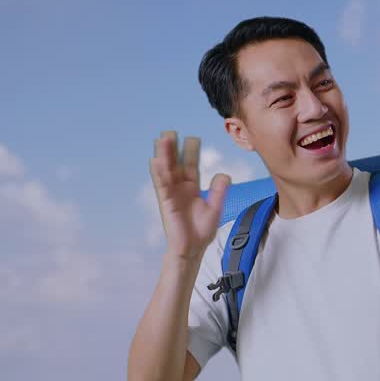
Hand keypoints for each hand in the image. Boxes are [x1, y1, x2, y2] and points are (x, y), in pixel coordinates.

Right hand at [151, 130, 230, 260]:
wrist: (192, 249)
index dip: (191, 152)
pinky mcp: (166, 203)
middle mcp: (180, 188)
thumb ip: (219, 191)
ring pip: (167, 171)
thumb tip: (224, 174)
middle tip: (171, 132)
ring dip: (164, 155)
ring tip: (162, 139)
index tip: (192, 137)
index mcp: (192, 188)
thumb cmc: (201, 231)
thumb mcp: (215, 208)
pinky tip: (155, 161)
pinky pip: (161, 185)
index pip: (191, 166)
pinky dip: (158, 173)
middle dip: (174, 149)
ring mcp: (172, 194)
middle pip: (176, 164)